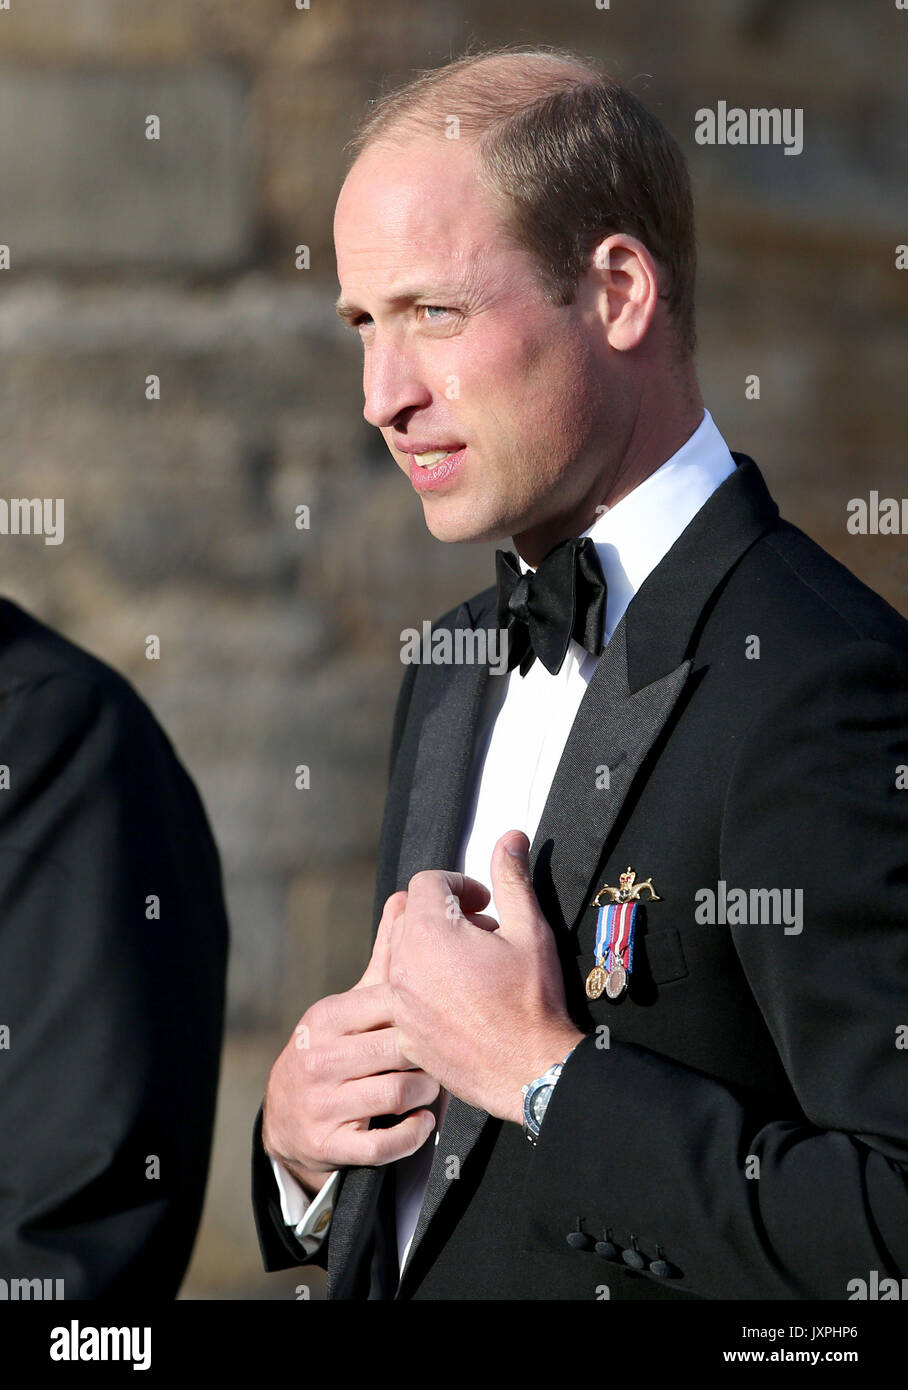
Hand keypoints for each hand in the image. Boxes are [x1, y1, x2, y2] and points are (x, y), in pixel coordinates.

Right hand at [262, 891, 439, 1193]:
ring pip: (397, 1094)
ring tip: (434, 1086)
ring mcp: (320, 1104)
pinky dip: (412, 1133)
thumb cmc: (336, 1050)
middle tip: (447, 1056)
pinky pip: (385, 1143)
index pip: (390, 1005)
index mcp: (327, 1017)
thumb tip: (406, 897)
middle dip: (429, 1055)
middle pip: (398, 1050)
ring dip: (426, 1094)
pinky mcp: (329, 1144)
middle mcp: (318, 1057)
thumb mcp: (354, 1005)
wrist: (286, 1118)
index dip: (425, 1011)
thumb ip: (385, 956)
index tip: (449, 1012)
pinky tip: (422, 1121)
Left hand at [388, 831, 584, 1124]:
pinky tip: (461, 999)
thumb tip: (510, 838)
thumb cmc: (532, 1003)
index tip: (485, 902)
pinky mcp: (404, 1033)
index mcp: (430, 933)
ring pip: (405, 955)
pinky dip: (426, 987)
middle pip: (410, 916)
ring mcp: (400, 1002)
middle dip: (445, 914)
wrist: (530, 1072)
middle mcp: (404, 966)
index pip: (426, 883)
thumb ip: (513, 879)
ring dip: (433, 950)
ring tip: (473, 966)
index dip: (459, 884)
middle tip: (483, 932)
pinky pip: (404, 994)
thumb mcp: (531, 930)